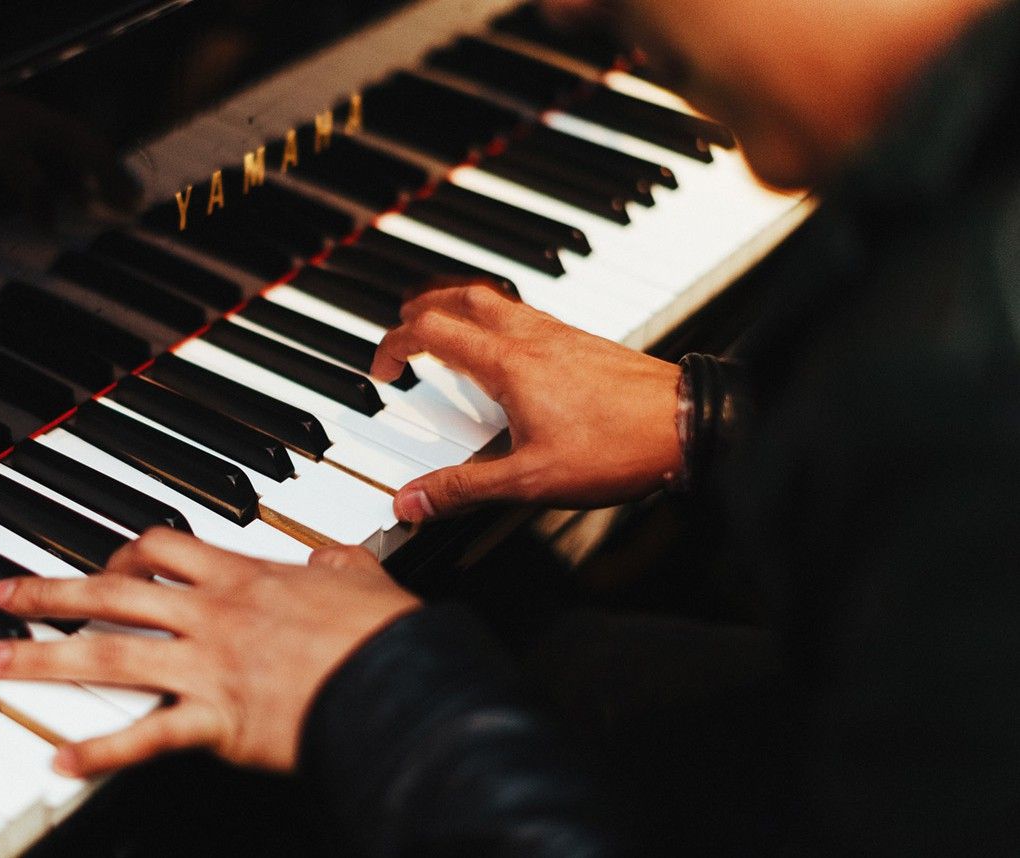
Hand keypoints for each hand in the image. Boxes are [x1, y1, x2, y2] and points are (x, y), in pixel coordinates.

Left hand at [0, 529, 419, 777]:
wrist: (399, 682)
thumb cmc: (382, 633)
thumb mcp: (360, 575)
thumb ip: (335, 561)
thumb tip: (329, 556)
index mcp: (242, 576)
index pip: (161, 546)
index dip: (120, 553)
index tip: (101, 564)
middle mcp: (211, 615)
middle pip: (109, 593)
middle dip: (47, 593)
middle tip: (0, 595)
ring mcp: (206, 667)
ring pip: (107, 656)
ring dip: (42, 659)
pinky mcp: (216, 722)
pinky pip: (145, 736)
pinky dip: (99, 752)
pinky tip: (60, 760)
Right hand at [370, 284, 681, 519]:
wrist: (686, 425)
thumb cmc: (617, 448)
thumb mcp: (529, 481)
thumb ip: (463, 489)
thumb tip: (410, 502)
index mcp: (507, 364)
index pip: (431, 332)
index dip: (395, 344)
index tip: (382, 368)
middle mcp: (530, 338)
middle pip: (460, 296)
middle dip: (422, 306)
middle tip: (402, 325)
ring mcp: (559, 335)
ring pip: (495, 298)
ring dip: (459, 304)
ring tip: (445, 326)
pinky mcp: (583, 342)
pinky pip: (525, 313)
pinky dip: (496, 317)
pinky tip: (506, 349)